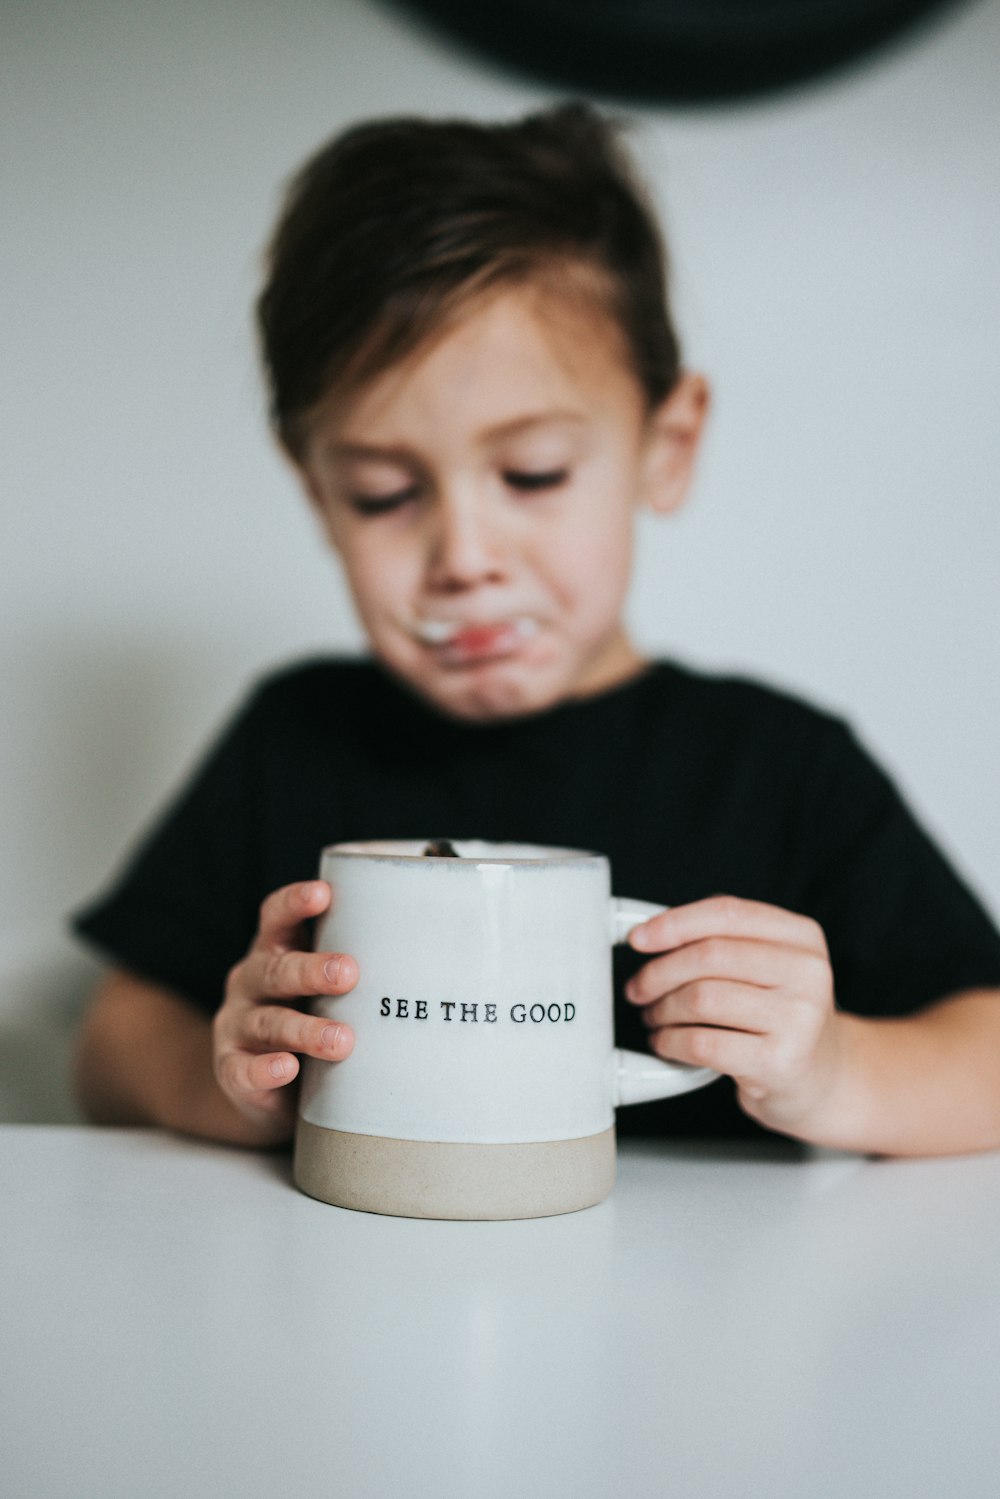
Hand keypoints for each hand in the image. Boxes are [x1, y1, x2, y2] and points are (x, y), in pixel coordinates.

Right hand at [213, 881, 357, 1141]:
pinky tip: (287, 1068)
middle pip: (276, 969)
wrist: (261, 1084)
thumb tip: (455, 953)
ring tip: (342, 1041)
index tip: (324, 893)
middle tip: (350, 972)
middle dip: (312, 969)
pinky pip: (243, 1071)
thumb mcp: (330, 986)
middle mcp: (251, 982)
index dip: (296, 903)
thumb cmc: (313, 1017)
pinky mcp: (233, 1069)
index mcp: (276, 950)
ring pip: (267, 1021)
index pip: (277, 917)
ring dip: (304, 1029)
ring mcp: (238, 1026)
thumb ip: (366, 966)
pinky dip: (265, 1070)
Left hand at [625, 895, 844, 1139]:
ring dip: (662, 1009)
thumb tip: (652, 933)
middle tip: (639, 988)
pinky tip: (667, 1043)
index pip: (727, 913)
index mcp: (802, 937)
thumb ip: (724, 941)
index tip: (638, 938)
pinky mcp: (780, 1062)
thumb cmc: (783, 1018)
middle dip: (659, 972)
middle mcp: (807, 973)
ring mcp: (798, 1019)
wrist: (825, 1079)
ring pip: (701, 999)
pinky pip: (703, 1043)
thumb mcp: (771, 967)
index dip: (674, 922)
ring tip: (655, 1017)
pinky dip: (671, 1042)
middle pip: (709, 956)